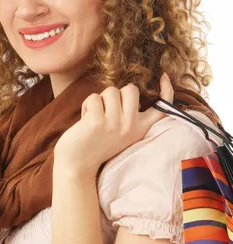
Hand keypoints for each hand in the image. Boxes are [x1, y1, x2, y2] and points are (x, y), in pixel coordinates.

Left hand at [53, 73, 173, 178]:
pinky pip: (94, 97)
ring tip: (95, 117)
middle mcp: (131, 127)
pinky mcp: (97, 121)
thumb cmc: (98, 144)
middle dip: (117, 94)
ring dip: (100, 100)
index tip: (163, 77)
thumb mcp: (122, 132)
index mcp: (140, 130)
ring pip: (111, 90)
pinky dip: (87, 105)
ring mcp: (115, 124)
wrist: (77, 166)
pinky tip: (85, 121)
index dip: (166, 90)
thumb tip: (131, 89)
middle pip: (131, 89)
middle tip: (107, 111)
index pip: (162, 109)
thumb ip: (130, 115)